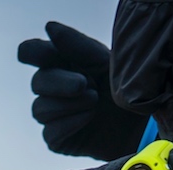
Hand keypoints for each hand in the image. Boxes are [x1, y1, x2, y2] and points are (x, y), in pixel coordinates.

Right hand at [17, 22, 147, 160]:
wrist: (141, 121)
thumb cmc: (122, 86)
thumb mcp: (104, 61)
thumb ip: (77, 45)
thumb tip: (49, 27)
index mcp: (61, 63)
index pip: (32, 53)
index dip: (31, 52)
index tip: (36, 55)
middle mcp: (52, 88)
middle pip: (37, 82)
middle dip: (60, 83)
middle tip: (85, 84)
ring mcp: (53, 115)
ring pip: (40, 109)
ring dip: (69, 104)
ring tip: (95, 102)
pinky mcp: (57, 139)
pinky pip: (50, 132)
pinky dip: (70, 123)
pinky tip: (89, 117)